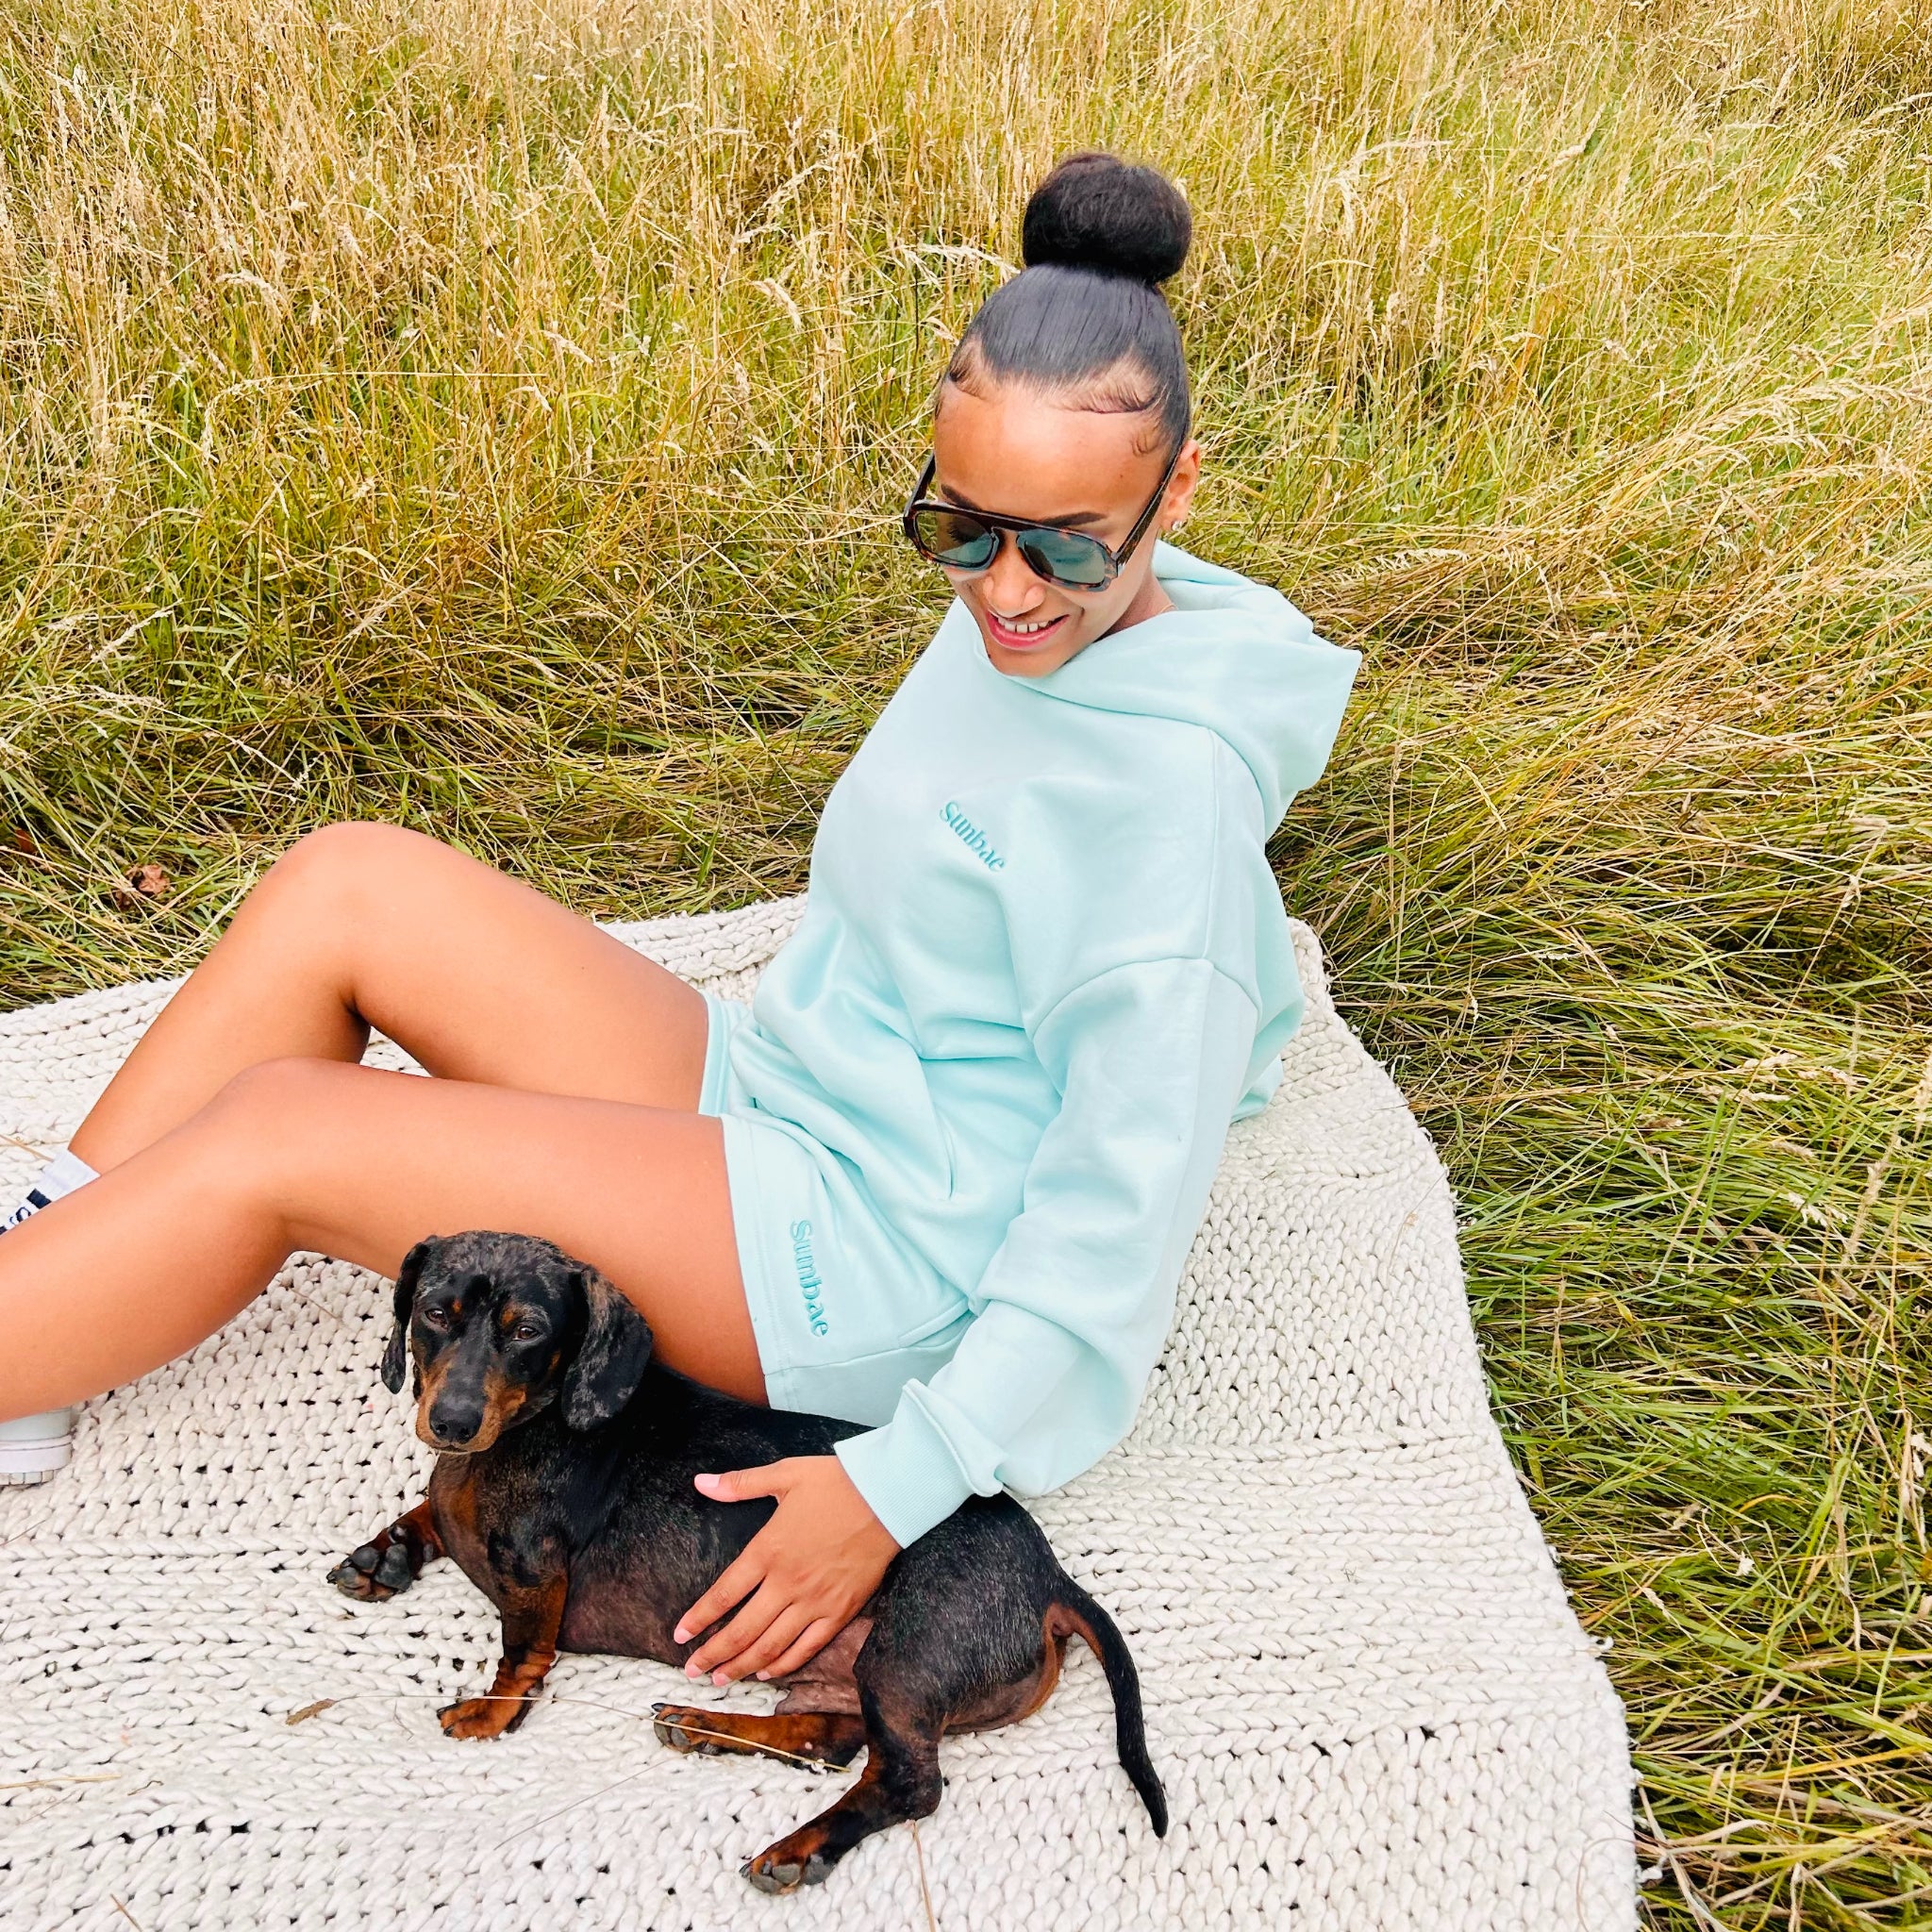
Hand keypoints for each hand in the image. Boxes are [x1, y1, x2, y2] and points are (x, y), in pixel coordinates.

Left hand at [675, 1454, 899, 1685]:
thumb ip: (740, 1484)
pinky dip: (785, 1664)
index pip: (723, 1594)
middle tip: (694, 1671)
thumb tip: (701, 1483)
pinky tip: (768, 1672)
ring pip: (771, 1645)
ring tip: (723, 1679)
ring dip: (743, 1665)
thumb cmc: (836, 1482)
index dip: (699, 1618)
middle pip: (742, 1629)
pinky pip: (808, 1646)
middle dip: (713, 1654)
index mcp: (768, 1550)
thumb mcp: (784, 1474)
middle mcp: (787, 1582)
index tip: (680, 1635)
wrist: (888, 1495)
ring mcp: (815, 1601)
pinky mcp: (840, 1610)